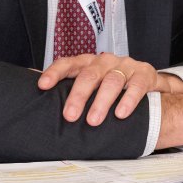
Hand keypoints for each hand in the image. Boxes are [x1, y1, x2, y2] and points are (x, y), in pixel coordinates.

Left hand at [37, 53, 182, 125]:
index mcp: (89, 63)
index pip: (69, 63)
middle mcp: (106, 61)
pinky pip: (137, 86)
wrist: (150, 84)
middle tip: (70, 116)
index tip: (43, 85)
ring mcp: (126, 66)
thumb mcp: (92, 83)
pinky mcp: (145, 73)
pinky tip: (121, 114)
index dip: (55, 73)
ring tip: (93, 121)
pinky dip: (128, 100)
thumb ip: (69, 86)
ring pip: (112, 81)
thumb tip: (32, 87)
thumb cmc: (113, 84)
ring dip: (101, 102)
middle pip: (89, 75)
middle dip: (78, 96)